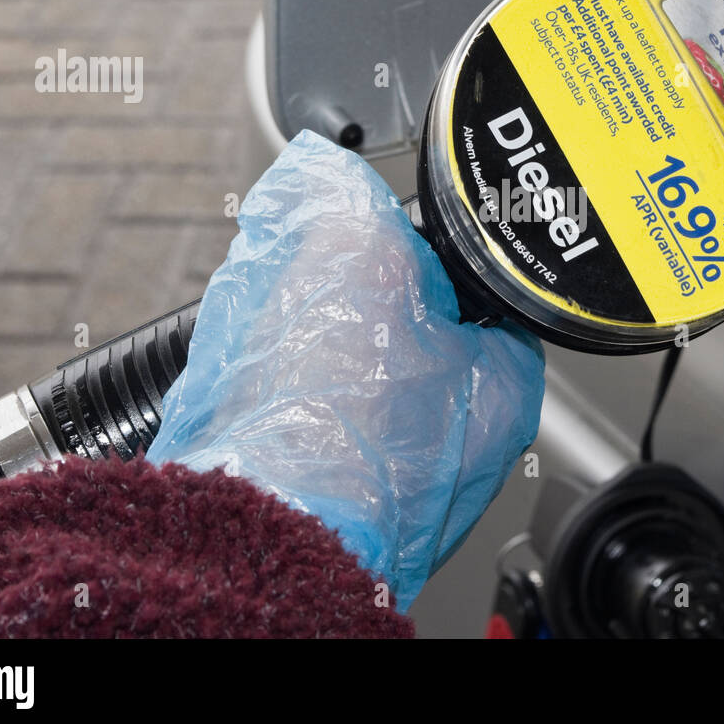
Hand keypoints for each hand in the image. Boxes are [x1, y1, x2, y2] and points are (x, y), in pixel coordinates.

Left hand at [146, 130, 544, 607]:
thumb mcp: (499, 393)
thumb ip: (512, 339)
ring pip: (311, 295)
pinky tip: (330, 416)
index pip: (392, 187)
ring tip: (371, 389)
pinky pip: (276, 342)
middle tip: (418, 343)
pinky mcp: (211, 356)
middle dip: (388, 286)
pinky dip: (302, 367)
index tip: (444, 280)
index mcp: (360, 234)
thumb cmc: (375, 464)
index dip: (430, 239)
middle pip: (349, 244)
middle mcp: (285, 251)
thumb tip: (504, 337)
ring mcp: (238, 304)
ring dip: (342, 325)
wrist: (289, 536)